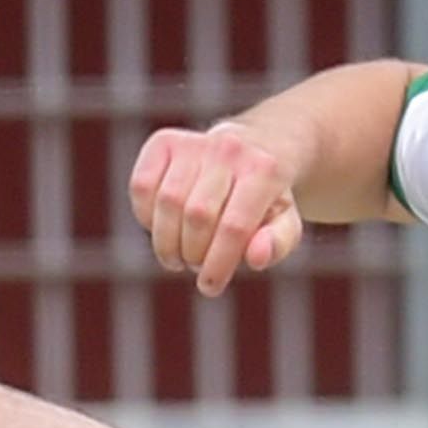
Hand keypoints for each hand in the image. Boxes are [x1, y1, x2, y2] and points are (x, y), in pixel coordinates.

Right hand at [129, 123, 305, 294]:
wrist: (252, 148)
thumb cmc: (266, 196)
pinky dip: (145, 217)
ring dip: (167, 242)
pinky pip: (141, 186)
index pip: (234, 226)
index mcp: (264, 170)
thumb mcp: (285, 221)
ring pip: (167, 202)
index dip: (218, 263)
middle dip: (193, 253)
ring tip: (178, 256)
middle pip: (198, 216)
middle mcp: (229, 149)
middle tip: (196, 265)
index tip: (210, 286)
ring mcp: (194, 142)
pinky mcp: (163, 141)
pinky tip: (162, 228)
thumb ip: (278, 243)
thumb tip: (256, 257)